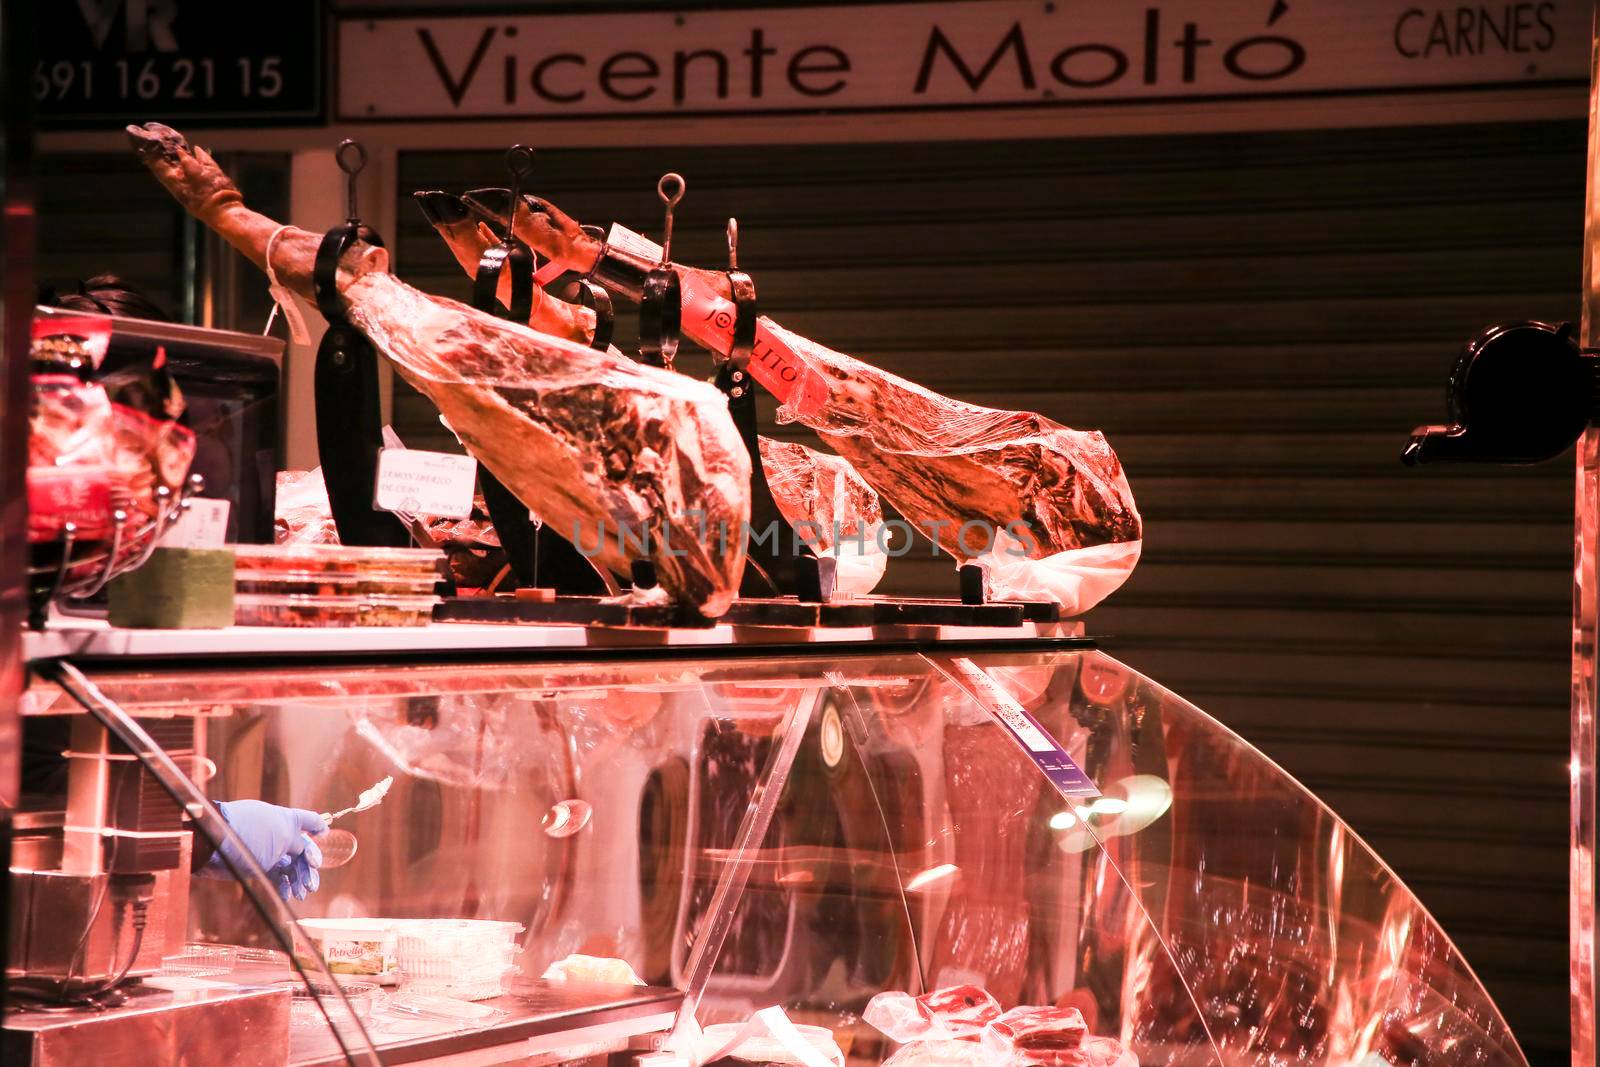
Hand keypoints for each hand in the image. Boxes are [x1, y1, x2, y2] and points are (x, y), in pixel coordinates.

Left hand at [206, 800, 327, 900]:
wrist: (217, 843)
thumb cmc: (253, 833)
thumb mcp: (284, 834)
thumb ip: (300, 844)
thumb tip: (306, 851)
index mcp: (288, 820)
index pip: (309, 820)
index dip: (319, 827)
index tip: (326, 836)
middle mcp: (280, 835)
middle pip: (302, 851)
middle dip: (309, 868)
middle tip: (311, 885)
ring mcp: (268, 852)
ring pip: (290, 867)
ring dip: (298, 880)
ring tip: (302, 894)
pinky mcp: (256, 866)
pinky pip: (276, 877)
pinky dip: (283, 886)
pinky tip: (287, 895)